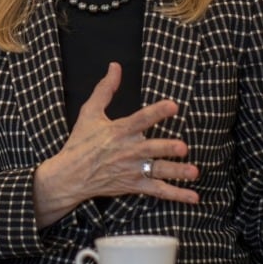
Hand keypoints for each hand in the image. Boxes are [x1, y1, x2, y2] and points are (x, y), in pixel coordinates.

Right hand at [33, 62, 199, 227]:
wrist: (69, 176)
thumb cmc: (80, 142)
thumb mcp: (89, 112)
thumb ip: (105, 89)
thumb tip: (115, 66)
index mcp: (119, 131)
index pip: (141, 119)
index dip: (157, 112)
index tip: (173, 106)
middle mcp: (127, 151)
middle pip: (151, 149)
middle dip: (167, 148)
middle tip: (182, 147)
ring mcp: (131, 170)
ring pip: (157, 171)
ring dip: (176, 172)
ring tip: (193, 172)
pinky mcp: (133, 186)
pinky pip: (157, 190)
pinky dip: (176, 194)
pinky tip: (193, 197)